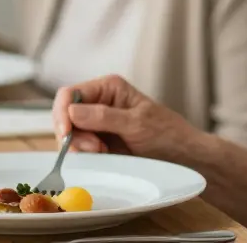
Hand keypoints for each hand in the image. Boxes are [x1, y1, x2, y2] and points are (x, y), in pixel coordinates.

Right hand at [52, 75, 201, 160]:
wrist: (184, 157)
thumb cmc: (167, 134)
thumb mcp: (136, 124)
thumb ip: (104, 117)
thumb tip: (71, 111)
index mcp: (108, 88)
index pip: (70, 94)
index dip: (62, 113)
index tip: (66, 134)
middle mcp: (99, 102)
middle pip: (65, 116)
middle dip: (74, 135)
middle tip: (94, 150)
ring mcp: (98, 124)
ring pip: (71, 135)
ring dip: (81, 148)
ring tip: (104, 153)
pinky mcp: (100, 143)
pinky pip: (81, 149)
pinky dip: (87, 156)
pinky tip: (104, 157)